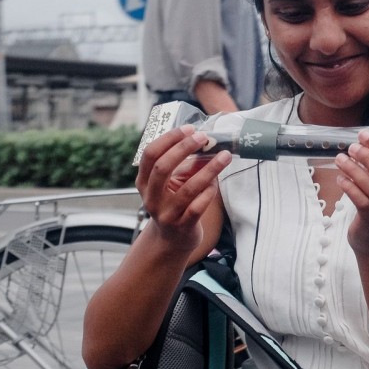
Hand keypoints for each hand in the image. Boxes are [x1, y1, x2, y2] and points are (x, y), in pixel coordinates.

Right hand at [136, 125, 229, 253]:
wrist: (172, 240)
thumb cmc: (174, 203)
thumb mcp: (172, 183)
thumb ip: (185, 165)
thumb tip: (207, 143)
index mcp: (144, 182)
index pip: (150, 154)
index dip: (168, 139)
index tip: (188, 129)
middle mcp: (151, 197)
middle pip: (162, 167)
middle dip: (184, 149)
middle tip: (203, 137)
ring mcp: (166, 214)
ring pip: (187, 189)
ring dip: (209, 170)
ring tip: (224, 156)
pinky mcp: (182, 226)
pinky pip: (197, 207)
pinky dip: (209, 192)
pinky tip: (216, 183)